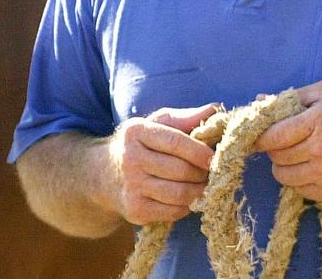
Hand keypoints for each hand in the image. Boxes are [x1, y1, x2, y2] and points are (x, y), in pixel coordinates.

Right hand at [104, 103, 221, 224]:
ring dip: (199, 191)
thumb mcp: (157, 124)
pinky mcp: (135, 210)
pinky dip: (187, 206)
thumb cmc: (141, 145)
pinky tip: (187, 198)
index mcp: (136, 132)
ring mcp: (131, 186)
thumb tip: (215, 109)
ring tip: (204, 185)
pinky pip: (173, 212)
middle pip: (180, 170)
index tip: (214, 157)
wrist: (106, 175)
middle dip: (203, 173)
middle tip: (212, 173)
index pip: (175, 141)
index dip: (199, 151)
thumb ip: (185, 117)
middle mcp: (130, 158)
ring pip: (179, 194)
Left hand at [253, 81, 321, 202]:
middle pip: (277, 157)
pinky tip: (310, 168)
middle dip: (274, 150)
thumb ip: (290, 97)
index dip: (260, 139)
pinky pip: (300, 190)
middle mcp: (321, 151)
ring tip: (296, 156)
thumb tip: (258, 100)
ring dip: (284, 166)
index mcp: (317, 122)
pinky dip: (299, 180)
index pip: (273, 137)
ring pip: (284, 177)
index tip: (257, 138)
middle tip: (283, 144)